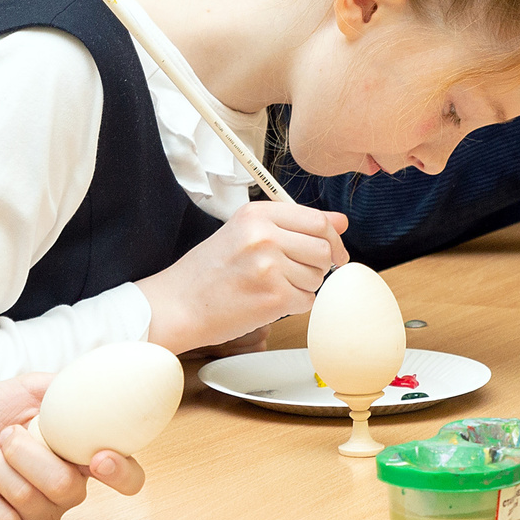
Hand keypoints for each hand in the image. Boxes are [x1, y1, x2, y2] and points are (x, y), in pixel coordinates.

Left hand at [0, 375, 143, 519]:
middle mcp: (65, 492)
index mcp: (78, 456)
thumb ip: (60, 388)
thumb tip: (92, 383)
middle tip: (3, 433)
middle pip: (66, 488)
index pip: (126, 477)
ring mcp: (38, 519)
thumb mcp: (22, 390)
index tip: (98, 458)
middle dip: (25, 454)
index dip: (122, 473)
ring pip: (30, 500)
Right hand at [134, 200, 347, 353]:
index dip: (332, 239)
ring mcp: (269, 266)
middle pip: (323, 249)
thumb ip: (294, 225)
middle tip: (293, 274)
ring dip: (303, 286)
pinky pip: (306, 300)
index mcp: (256, 214)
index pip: (316, 220)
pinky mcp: (272, 297)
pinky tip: (267, 301)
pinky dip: (293, 305)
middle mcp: (263, 235)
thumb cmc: (209, 272)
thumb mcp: (246, 234)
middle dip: (318, 266)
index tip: (334, 252)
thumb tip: (342, 221)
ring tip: (271, 286)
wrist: (177, 305)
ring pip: (317, 277)